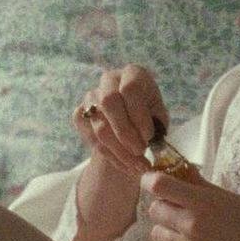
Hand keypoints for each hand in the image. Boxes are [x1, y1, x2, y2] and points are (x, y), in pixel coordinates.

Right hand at [72, 65, 168, 179]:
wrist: (130, 123)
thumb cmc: (150, 115)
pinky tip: (125, 165)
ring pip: (100, 126)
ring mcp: (91, 96)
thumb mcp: (159, 115)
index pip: (130, 89)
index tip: (149, 136)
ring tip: (138, 167)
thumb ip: (157, 124)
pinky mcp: (79, 114)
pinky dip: (110, 156)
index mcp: (133, 74)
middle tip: (140, 152)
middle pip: (109, 103)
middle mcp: (109, 80)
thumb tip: (153, 141)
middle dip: (125, 133)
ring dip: (120, 151)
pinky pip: (90, 138)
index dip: (138, 115)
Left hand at [141, 169, 239, 240]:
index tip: (154, 181)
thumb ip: (208, 191)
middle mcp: (191, 227)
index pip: (160, 186)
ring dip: (171, 232)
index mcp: (205, 204)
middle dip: (165, 208)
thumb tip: (185, 174)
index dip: (151, 181)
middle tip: (181, 211)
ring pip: (159, 235)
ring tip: (194, 236)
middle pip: (154, 210)